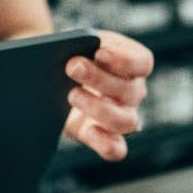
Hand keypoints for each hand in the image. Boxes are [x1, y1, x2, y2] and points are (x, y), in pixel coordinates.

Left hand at [64, 30, 153, 160]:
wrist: (50, 79)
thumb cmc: (69, 55)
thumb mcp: (76, 43)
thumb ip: (79, 44)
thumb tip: (72, 56)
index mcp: (132, 64)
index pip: (142, 62)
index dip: (124, 59)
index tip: (99, 52)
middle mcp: (132, 92)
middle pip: (130, 90)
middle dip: (99, 78)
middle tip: (72, 67)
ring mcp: (121, 116)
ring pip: (126, 121)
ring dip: (98, 108)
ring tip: (71, 95)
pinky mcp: (103, 137)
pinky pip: (116, 149)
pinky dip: (106, 143)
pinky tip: (89, 130)